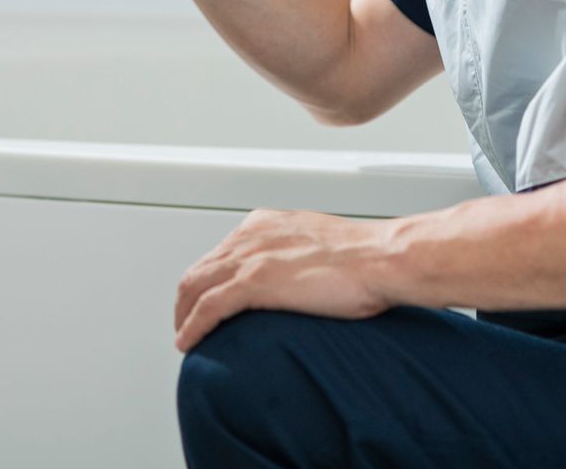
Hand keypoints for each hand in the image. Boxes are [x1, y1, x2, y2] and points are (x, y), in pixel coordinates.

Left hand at [173, 208, 395, 352]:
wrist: (381, 259)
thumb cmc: (366, 258)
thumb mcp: (319, 245)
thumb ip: (296, 255)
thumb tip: (294, 278)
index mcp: (265, 224)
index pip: (220, 253)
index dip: (208, 279)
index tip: (207, 298)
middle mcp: (251, 235)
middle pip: (200, 269)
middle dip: (187, 299)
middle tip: (187, 322)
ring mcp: (250, 257)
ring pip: (195, 287)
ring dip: (183, 315)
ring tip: (184, 337)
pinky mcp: (254, 282)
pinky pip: (207, 308)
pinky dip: (192, 327)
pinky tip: (189, 343)